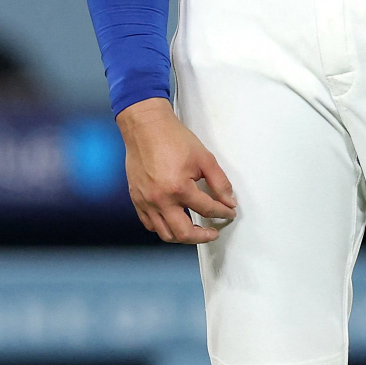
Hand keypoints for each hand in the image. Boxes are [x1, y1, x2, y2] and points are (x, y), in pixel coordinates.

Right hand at [117, 97, 235, 242]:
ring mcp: (146, 202)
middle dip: (203, 237)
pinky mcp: (136, 199)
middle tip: (213, 233)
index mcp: (179, 189)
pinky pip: (149, 224)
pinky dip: (163, 228)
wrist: (145, 128)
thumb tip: (229, 202)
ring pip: (165, 234)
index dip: (223, 213)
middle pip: (184, 233)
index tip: (229, 212)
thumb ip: (219, 182)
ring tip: (195, 231)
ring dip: (182, 237)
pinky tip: (173, 222)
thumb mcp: (204, 158)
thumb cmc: (173, 139)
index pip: (207, 210)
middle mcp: (160, 200)